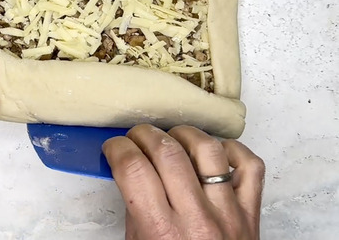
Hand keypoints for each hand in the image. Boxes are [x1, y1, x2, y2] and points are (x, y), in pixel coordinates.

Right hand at [103, 124, 263, 239]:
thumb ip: (136, 208)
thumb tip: (129, 168)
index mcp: (161, 231)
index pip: (134, 168)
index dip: (118, 148)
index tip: (115, 148)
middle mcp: (196, 219)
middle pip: (167, 151)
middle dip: (144, 135)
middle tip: (137, 139)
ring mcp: (227, 213)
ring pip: (208, 149)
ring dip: (184, 134)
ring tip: (172, 139)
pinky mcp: (251, 212)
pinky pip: (249, 166)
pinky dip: (231, 150)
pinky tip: (212, 153)